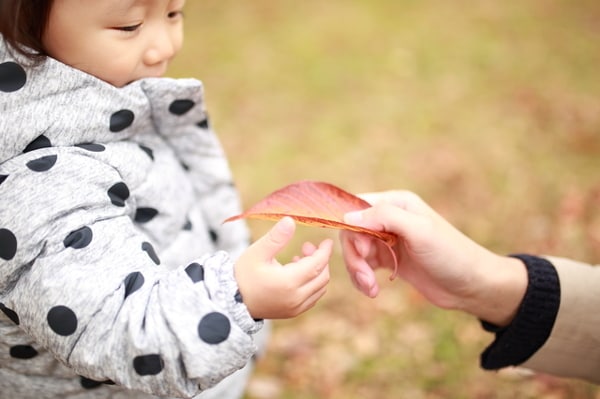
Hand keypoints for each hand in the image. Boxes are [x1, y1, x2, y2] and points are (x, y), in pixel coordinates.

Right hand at [235, 217, 331, 318]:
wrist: (232, 302)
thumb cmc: (244, 275)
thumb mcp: (257, 252)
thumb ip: (276, 237)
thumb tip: (291, 221)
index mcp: (288, 282)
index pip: (317, 264)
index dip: (324, 251)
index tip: (327, 241)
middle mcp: (296, 298)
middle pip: (322, 276)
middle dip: (320, 260)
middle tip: (305, 247)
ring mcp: (295, 308)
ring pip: (320, 288)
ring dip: (317, 272)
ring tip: (298, 259)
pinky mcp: (293, 312)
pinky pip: (313, 297)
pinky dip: (313, 284)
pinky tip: (298, 273)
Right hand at [340, 191, 526, 325]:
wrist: (472, 285)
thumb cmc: (451, 254)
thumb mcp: (419, 231)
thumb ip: (384, 218)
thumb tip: (348, 217)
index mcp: (396, 202)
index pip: (356, 207)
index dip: (350, 228)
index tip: (361, 251)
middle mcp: (389, 218)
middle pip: (352, 232)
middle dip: (354, 257)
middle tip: (366, 279)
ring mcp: (388, 239)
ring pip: (355, 250)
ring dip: (357, 270)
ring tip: (371, 289)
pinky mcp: (389, 259)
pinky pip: (363, 265)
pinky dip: (362, 278)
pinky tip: (372, 291)